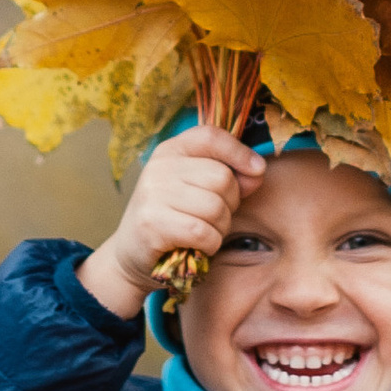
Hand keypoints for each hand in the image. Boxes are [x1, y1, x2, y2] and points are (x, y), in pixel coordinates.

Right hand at [78, 124, 265, 320]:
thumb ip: (229, 175)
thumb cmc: (174, 218)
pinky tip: (198, 246)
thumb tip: (257, 171)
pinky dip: (210, 244)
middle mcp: (159, 167)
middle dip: (230, 203)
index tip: (256, 171)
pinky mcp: (152, 224)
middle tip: (214, 217)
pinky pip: (203, 233)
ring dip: (220, 228)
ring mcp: (152, 194)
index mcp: (171, 150)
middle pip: (222, 178)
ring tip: (204, 232)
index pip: (211, 137)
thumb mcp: (197, 188)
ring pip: (215, 208)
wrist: (132, 254)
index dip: (240, 152)